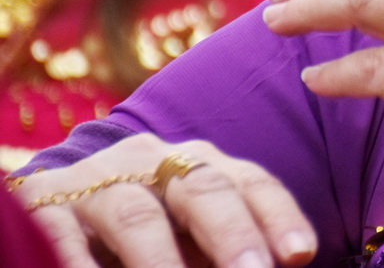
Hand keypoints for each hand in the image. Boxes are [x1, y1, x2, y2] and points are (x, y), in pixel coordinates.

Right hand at [17, 133, 314, 267]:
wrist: (56, 201)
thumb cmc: (149, 228)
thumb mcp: (191, 233)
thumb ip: (230, 249)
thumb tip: (283, 267)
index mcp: (202, 165)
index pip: (253, 184)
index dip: (280, 217)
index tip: (302, 254)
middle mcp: (156, 162)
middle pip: (204, 191)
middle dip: (232, 234)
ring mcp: (100, 181)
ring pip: (139, 217)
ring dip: (162, 261)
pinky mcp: (46, 203)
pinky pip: (65, 236)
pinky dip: (83, 263)